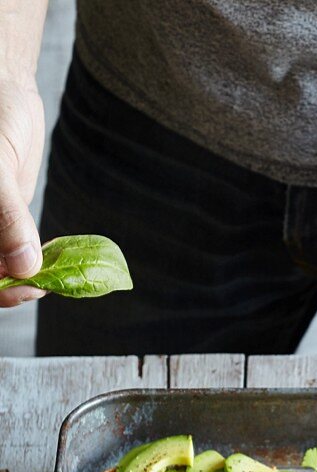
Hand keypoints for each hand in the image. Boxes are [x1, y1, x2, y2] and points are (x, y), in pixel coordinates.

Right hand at [0, 76, 44, 307]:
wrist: (4, 88)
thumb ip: (6, 213)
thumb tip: (24, 266)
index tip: (29, 286)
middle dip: (15, 286)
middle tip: (49, 283)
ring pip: (3, 270)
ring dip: (30, 278)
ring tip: (60, 273)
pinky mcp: (4, 225)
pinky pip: (17, 255)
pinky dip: (37, 263)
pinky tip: (57, 262)